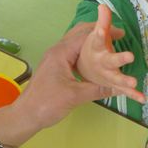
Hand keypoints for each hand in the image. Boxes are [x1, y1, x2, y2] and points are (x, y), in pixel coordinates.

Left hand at [0, 21, 117, 146]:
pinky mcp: (55, 67)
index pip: (85, 35)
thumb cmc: (46, 104)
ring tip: (110, 45)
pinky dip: (86, 52)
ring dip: (92, 42)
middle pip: (79, 34)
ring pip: (76, 43)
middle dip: (98, 32)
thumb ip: (99, 90)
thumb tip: (122, 87)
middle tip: (117, 35)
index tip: (121, 33)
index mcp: (61, 53)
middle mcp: (57, 51)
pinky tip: (96, 60)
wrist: (26, 115)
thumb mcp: (76, 96)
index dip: (104, 32)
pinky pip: (73, 53)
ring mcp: (55, 58)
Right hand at [76, 5, 145, 103]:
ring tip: (134, 83)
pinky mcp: (114, 85)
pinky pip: (124, 91)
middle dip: (119, 59)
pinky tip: (143, 98)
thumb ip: (103, 21)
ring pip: (116, 79)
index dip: (102, 32)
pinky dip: (134, 95)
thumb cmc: (93, 48)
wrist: (84, 70)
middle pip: (109, 61)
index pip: (99, 38)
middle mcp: (101, 63)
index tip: (103, 28)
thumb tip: (104, 7)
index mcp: (97, 49)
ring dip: (125, 81)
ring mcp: (108, 76)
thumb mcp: (96, 34)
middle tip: (130, 56)